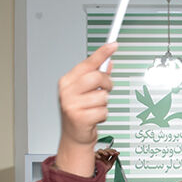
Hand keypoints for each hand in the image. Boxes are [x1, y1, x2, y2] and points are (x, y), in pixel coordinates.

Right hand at [57, 42, 116, 175]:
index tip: (113, 44)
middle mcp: (67, 91)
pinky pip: (103, 111)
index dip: (102, 53)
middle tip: (104, 90)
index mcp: (67, 81)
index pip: (87, 63)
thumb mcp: (86, 92)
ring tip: (94, 109)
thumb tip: (108, 63)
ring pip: (102, 96)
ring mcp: (71, 104)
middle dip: (106, 84)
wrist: (74, 136)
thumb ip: (96, 76)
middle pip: (97, 77)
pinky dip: (103, 116)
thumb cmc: (80, 112)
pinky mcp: (79, 117)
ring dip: (104, 104)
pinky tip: (94, 118)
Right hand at [95, 148, 119, 172]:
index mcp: (105, 157)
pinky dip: (97, 155)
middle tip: (113, 153)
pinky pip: (94, 154)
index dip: (113, 151)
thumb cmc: (103, 170)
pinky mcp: (93, 158)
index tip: (117, 152)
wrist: (99, 175)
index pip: (109, 151)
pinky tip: (99, 157)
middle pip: (105, 150)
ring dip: (104, 151)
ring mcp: (97, 156)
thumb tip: (118, 153)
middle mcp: (101, 156)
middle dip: (110, 151)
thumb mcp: (110, 164)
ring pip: (100, 150)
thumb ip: (114, 158)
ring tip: (106, 154)